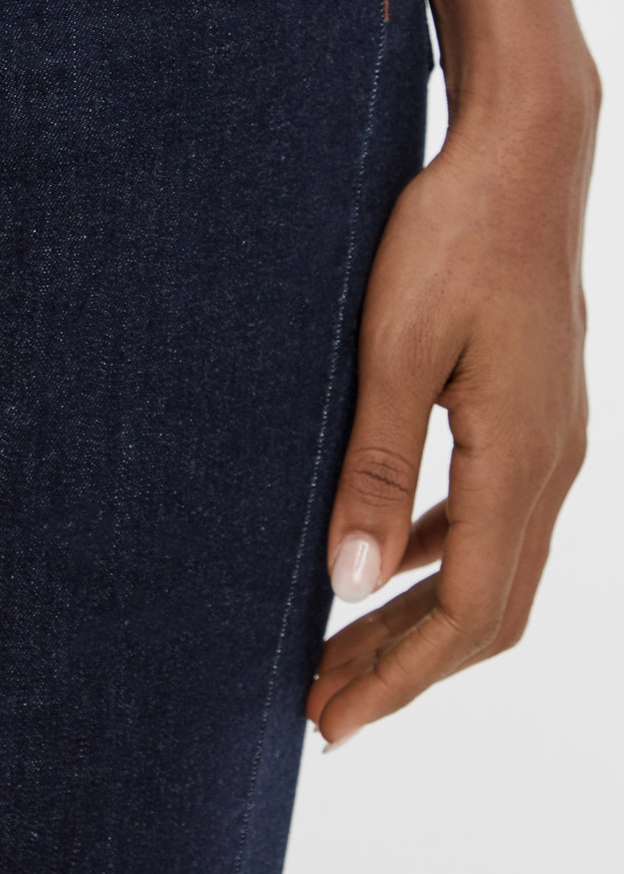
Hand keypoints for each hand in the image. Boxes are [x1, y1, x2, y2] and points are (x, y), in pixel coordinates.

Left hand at [306, 56, 597, 747]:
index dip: (400, 679)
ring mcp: (550, 440)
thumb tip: (348, 587)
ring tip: (340, 655)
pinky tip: (380, 565)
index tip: (331, 723)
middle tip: (321, 711)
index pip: (469, 615)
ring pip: (487, 569)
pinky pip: (486, 517)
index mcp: (523, 461)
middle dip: (402, 669)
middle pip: (485, 610)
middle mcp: (552, 464)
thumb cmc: (453, 236)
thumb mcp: (395, 353)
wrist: (523, 150)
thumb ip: (373, 472)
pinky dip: (432, 560)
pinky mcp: (530, 415)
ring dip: (413, 621)